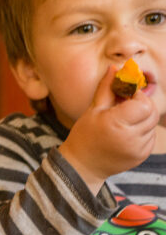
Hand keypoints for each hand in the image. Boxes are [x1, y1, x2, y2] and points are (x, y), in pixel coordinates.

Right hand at [59, 65, 158, 193]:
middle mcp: (130, 138)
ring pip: (152, 124)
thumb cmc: (84, 135)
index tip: (126, 97)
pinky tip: (127, 133)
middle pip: (152, 112)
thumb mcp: (93, 110)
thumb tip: (115, 68)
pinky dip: (143, 131)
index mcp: (115, 124)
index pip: (143, 104)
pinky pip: (151, 136)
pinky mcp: (142, 155)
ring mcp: (138, 149)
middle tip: (127, 106)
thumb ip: (107, 88)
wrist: (83, 165)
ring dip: (142, 118)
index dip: (137, 97)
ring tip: (124, 121)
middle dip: (143, 105)